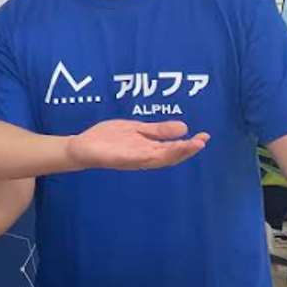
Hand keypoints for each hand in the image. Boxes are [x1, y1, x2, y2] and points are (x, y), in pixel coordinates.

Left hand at [66, 120, 208, 171]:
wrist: (82, 146)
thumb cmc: (108, 138)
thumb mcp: (136, 129)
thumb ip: (157, 130)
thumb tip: (184, 127)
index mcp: (148, 149)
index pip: (173, 149)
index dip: (189, 145)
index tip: (205, 136)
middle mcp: (143, 156)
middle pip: (169, 156)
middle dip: (186, 150)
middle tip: (202, 141)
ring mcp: (132, 159)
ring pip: (157, 159)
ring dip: (174, 153)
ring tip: (190, 145)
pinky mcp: (119, 159)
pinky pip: (136, 159)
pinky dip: (149, 156)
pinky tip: (159, 151)